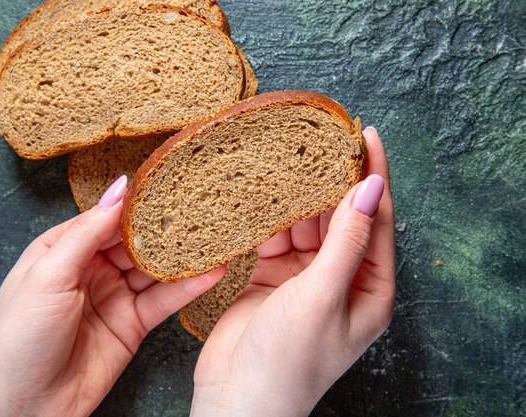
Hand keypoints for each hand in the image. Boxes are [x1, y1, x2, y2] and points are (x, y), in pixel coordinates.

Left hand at [0, 176, 224, 416]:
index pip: (106, 218)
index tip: (169, 184)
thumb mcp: (49, 275)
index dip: (136, 204)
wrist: (26, 407)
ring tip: (215, 234)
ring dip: (183, 254)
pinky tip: (212, 271)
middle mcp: (90, 269)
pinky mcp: (133, 323)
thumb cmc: (19, 339)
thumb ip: (87, 232)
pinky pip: (164, 299)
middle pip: (135, 240)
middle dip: (165, 226)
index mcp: (62, 250)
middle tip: (202, 206)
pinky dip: (189, 287)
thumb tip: (120, 189)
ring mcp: (114, 296)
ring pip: (154, 268)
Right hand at [191, 127, 395, 416]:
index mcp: (369, 289)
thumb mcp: (322, 298)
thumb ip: (346, 242)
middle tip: (318, 140)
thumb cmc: (288, 362)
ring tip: (283, 163)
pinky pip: (275, 238)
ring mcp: (305, 279)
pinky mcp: (272, 279)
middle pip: (340, 218)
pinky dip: (268, 220)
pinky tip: (259, 200)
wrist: (237, 399)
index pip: (376, 220)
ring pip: (305, 225)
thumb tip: (370, 189)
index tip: (366, 136)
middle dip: (330, 182)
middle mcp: (341, 280)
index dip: (373, 176)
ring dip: (295, 199)